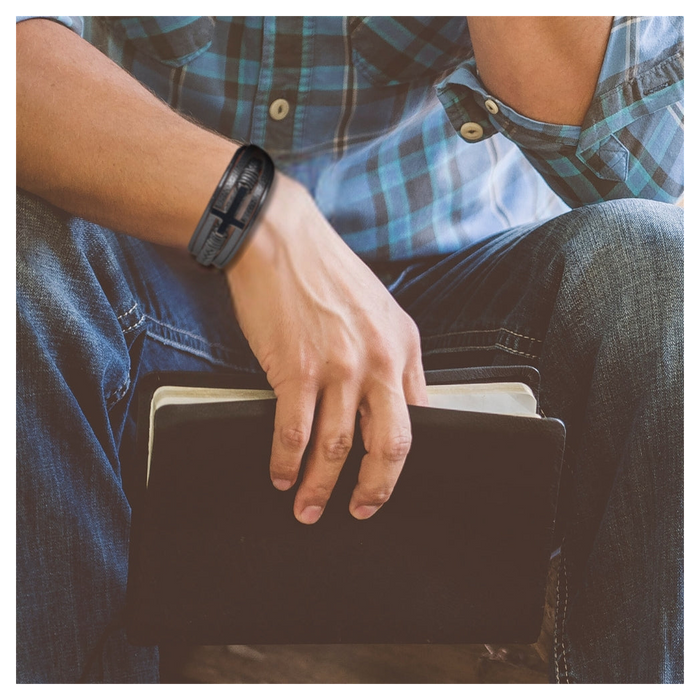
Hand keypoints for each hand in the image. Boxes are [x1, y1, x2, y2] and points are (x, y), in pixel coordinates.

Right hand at [226, 173, 427, 523]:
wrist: (279, 237)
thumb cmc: (326, 271)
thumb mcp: (378, 308)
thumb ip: (390, 355)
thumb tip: (388, 401)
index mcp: (404, 346)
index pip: (417, 418)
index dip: (401, 458)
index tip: (386, 478)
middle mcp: (378, 361)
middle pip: (388, 446)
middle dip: (374, 489)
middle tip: (360, 511)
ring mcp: (339, 368)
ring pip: (336, 448)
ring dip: (320, 487)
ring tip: (308, 507)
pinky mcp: (296, 370)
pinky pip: (294, 434)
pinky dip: (286, 462)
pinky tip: (280, 475)